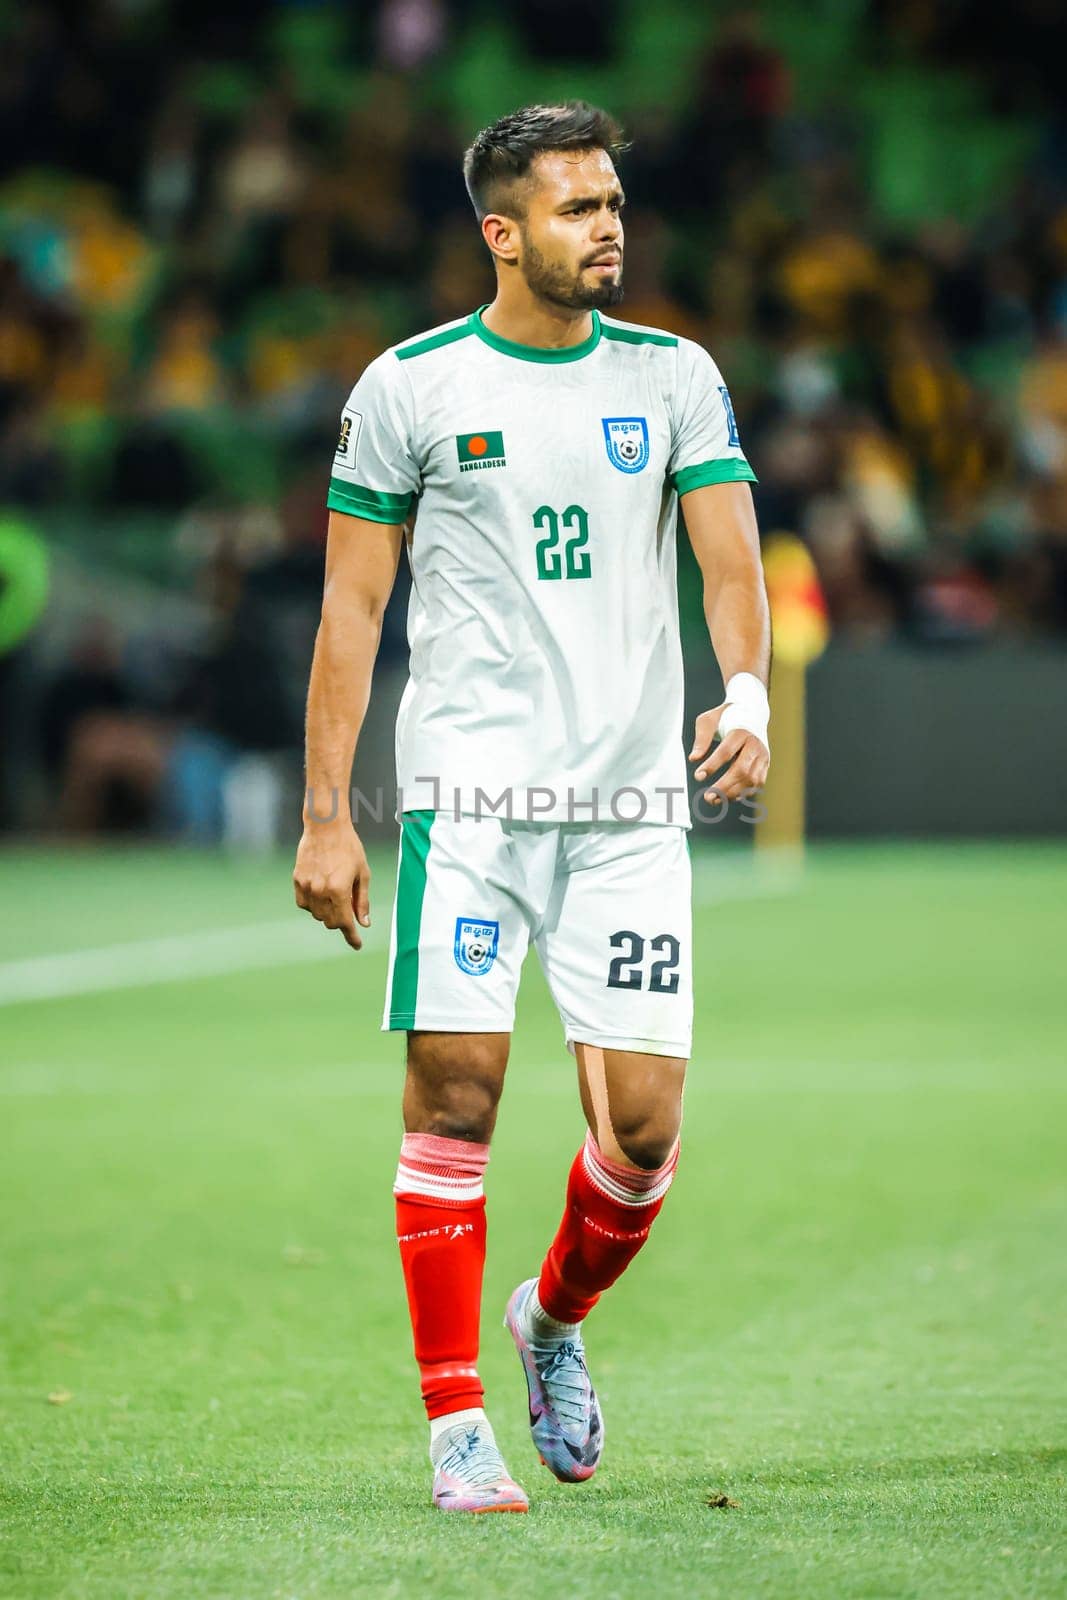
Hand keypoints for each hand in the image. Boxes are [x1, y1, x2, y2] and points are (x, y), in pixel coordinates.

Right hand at [293, 819, 370, 949]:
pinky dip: (313, 905)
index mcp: (339, 890)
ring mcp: (306, 886)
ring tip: (336, 894)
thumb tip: (363, 922)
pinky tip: (321, 893)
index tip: (357, 945)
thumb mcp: (363, 874)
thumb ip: (362, 900)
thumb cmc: (349, 848)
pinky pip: (304, 904)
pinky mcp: (297, 880)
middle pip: (330, 921)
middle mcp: (320, 891)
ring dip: (327, 912)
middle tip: (349, 910)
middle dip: (341, 921)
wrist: (326, 827)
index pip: (345, 923)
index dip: (351, 937)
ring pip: (316, 914)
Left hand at [689, 703, 769, 806]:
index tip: (698, 776)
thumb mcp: (709, 720)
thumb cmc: (725, 717)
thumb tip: (693, 759)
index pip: (726, 752)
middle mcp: (755, 744)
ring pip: (752, 780)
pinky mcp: (766, 763)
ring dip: (733, 793)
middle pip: (742, 770)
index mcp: (740, 731)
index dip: (712, 766)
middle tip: (707, 797)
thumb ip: (701, 739)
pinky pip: (758, 783)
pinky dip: (744, 793)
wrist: (751, 712)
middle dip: (724, 786)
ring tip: (715, 800)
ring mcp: (763, 755)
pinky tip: (728, 797)